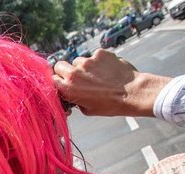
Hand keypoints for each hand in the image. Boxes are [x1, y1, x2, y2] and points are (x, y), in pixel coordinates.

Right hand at [53, 49, 169, 117]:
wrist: (132, 93)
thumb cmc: (110, 105)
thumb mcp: (86, 109)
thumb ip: (74, 98)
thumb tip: (71, 93)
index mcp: (68, 88)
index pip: (52, 79)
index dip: (57, 81)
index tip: (63, 83)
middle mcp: (74, 73)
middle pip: (60, 65)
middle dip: (65, 70)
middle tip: (76, 77)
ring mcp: (88, 61)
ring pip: (78, 60)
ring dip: (84, 66)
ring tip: (97, 75)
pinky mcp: (100, 53)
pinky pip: (94, 56)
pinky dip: (98, 61)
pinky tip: (107, 70)